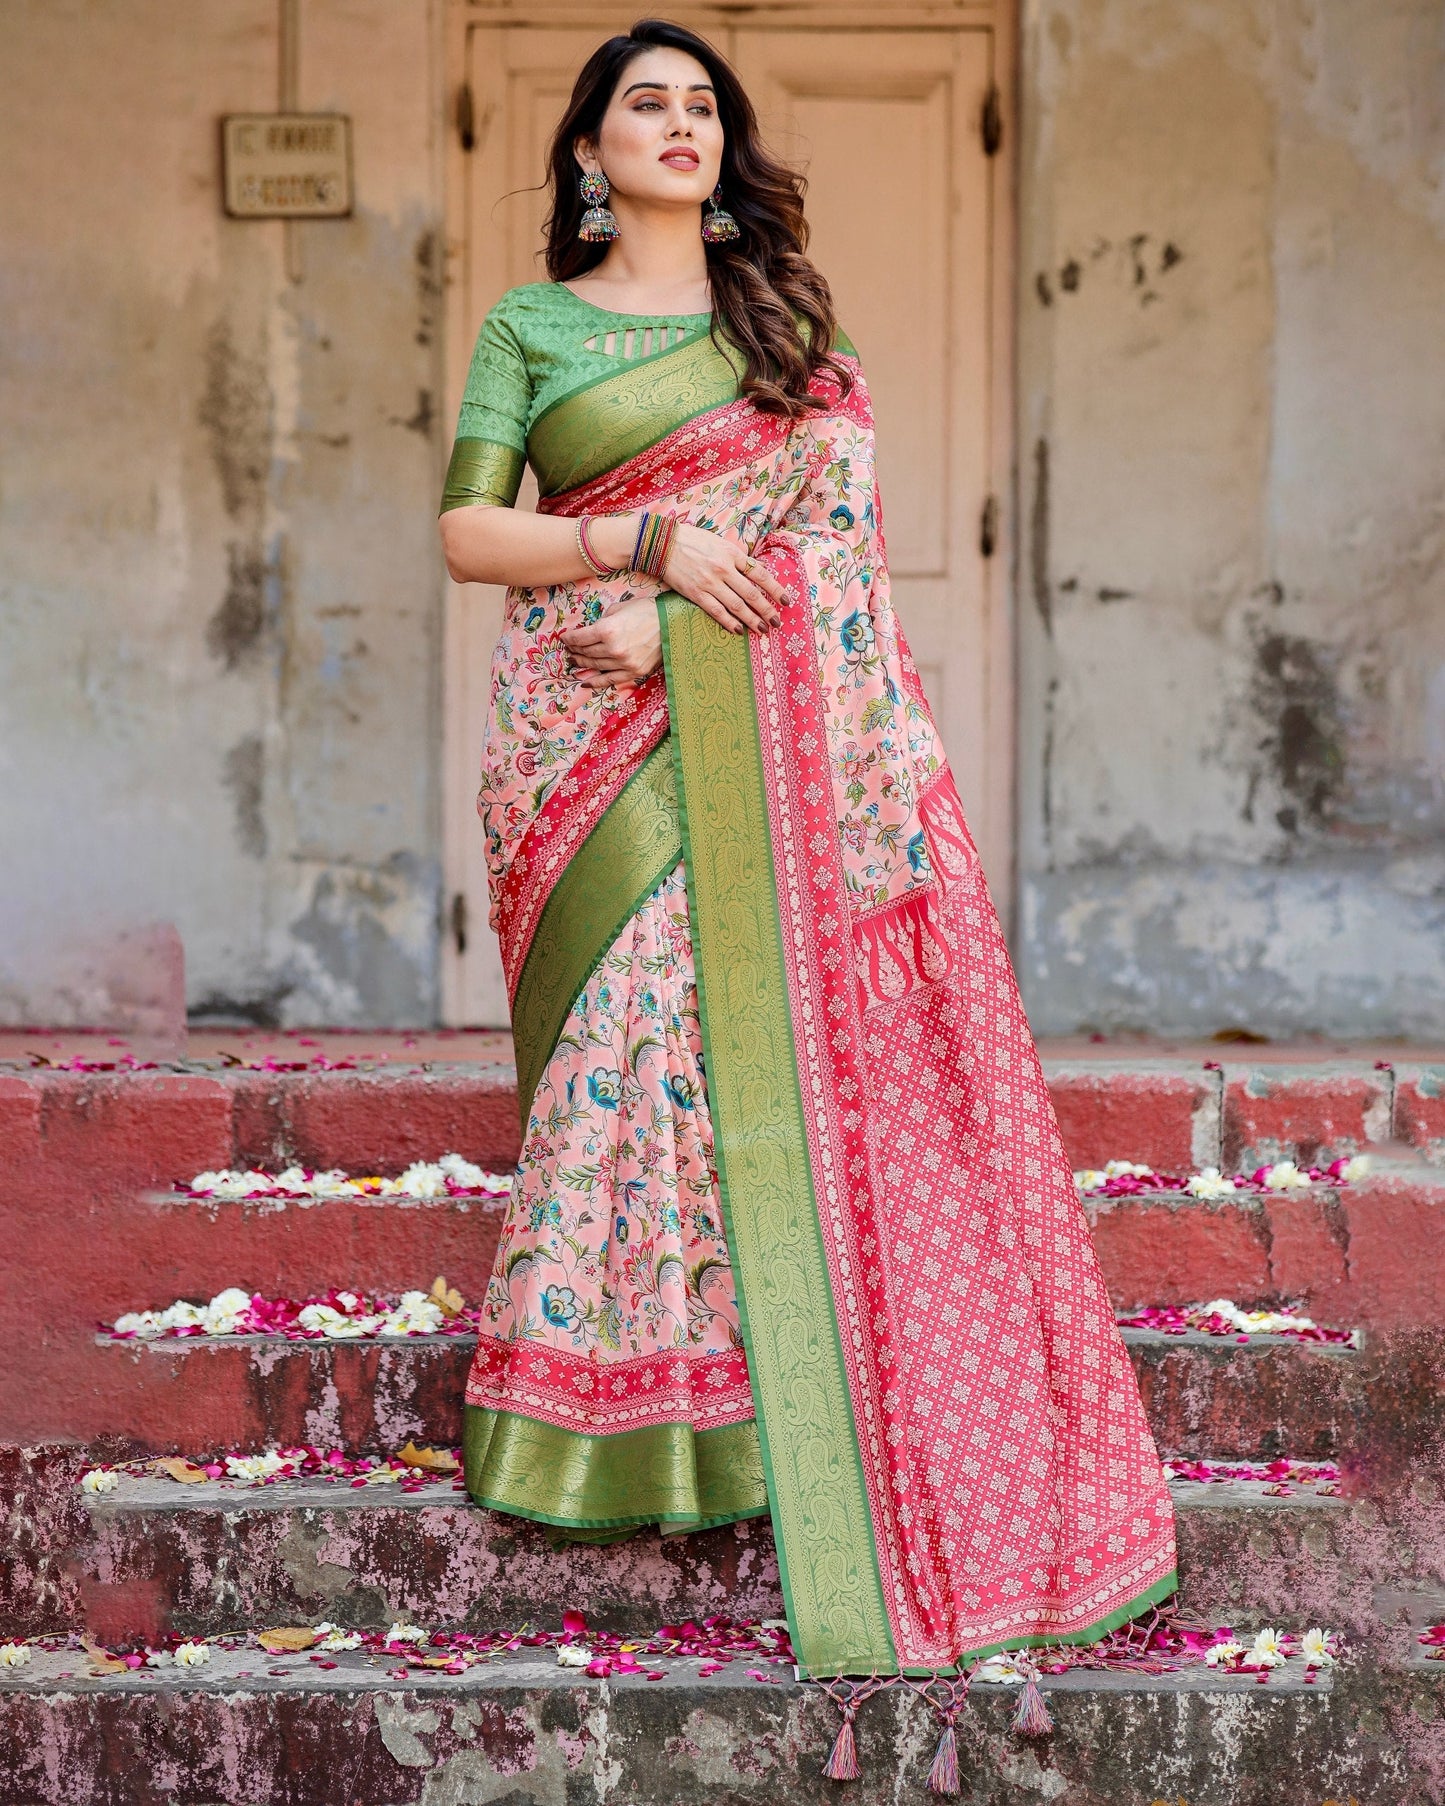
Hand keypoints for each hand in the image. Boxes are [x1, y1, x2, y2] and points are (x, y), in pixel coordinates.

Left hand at [562, 596, 661, 690]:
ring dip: (582, 664)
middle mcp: (613, 649)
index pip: (580, 638)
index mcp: (607, 630)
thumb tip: (591, 631)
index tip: (564, 639)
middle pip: (586, 653)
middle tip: (569, 650)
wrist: (671, 623)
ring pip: (595, 666)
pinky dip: (595, 682)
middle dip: (574, 651)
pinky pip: (609, 680)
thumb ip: (602, 621)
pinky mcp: (633, 672)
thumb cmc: (646, 611)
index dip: (569, 639)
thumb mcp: (619, 608)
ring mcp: (623, 663)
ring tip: (574, 661)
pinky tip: (585, 683)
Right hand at [662, 522, 789, 634]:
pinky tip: (739, 630)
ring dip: (752, 619)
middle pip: (752, 593)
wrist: (663, 543)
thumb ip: (736, 557)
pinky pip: (716, 611)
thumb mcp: (720, 542)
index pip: (761, 574)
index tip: (786, 601)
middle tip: (777, 622)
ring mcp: (710, 582)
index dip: (776, 589)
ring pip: (737, 605)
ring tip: (763, 630)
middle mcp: (724, 568)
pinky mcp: (696, 593)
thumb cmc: (693, 540)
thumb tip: (754, 572)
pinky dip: (729, 622)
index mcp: (732, 553)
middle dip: (767, 609)